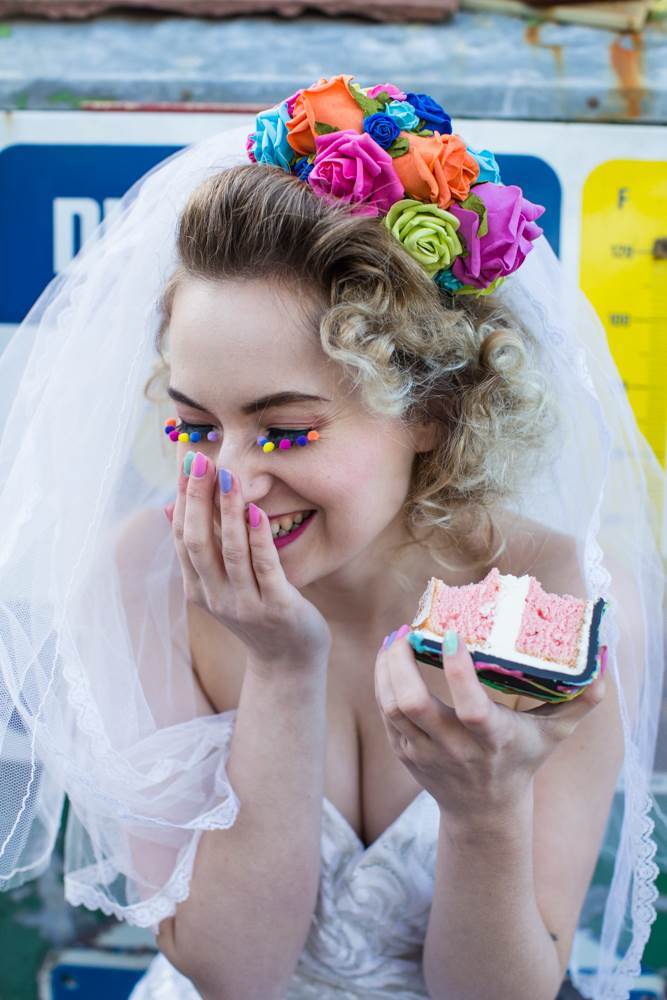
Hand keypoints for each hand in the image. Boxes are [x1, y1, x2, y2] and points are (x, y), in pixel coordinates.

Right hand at [167, 452, 330, 676]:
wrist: (289, 663)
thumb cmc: (258, 614)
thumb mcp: (223, 583)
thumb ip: (202, 549)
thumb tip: (169, 506)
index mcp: (198, 588)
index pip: (183, 536)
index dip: (183, 498)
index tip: (187, 461)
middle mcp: (216, 597)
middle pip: (197, 542)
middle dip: (197, 498)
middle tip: (200, 460)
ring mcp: (245, 605)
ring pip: (229, 552)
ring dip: (228, 512)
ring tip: (228, 476)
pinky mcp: (277, 608)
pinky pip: (265, 568)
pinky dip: (258, 539)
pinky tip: (257, 512)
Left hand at [374, 625, 606, 819]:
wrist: (484, 812)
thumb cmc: (522, 760)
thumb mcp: (554, 734)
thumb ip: (581, 700)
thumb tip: (602, 660)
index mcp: (491, 741)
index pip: (471, 709)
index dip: (458, 671)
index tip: (453, 634)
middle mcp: (453, 748)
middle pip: (413, 705)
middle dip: (402, 663)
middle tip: (409, 630)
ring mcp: (423, 752)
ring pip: (392, 706)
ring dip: (387, 668)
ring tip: (398, 638)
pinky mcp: (403, 752)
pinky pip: (385, 712)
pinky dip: (382, 682)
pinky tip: (390, 657)